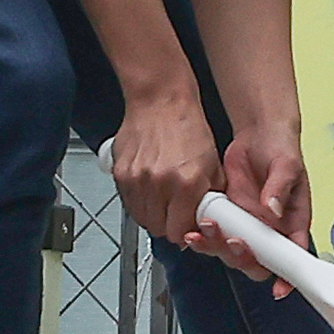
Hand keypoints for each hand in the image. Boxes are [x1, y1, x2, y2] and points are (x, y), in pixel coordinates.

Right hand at [109, 89, 226, 248]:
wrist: (161, 100)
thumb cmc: (188, 126)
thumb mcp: (213, 163)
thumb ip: (212, 195)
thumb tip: (210, 219)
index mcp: (187, 182)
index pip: (180, 231)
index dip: (186, 232)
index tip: (189, 228)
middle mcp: (160, 184)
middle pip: (159, 229)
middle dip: (170, 226)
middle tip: (176, 215)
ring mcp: (137, 180)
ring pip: (142, 219)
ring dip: (154, 215)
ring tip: (164, 201)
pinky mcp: (120, 174)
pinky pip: (128, 203)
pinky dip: (139, 203)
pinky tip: (150, 191)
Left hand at [208, 125, 311, 291]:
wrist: (257, 134)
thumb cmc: (281, 149)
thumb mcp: (287, 166)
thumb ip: (280, 189)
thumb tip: (272, 211)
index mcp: (291, 224)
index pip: (293, 257)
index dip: (287, 277)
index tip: (279, 288)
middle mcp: (269, 231)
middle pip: (258, 261)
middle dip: (242, 258)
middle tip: (234, 241)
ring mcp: (246, 226)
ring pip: (231, 253)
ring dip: (217, 248)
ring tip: (206, 231)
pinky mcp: (226, 218)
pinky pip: (213, 238)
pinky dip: (202, 238)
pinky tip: (193, 231)